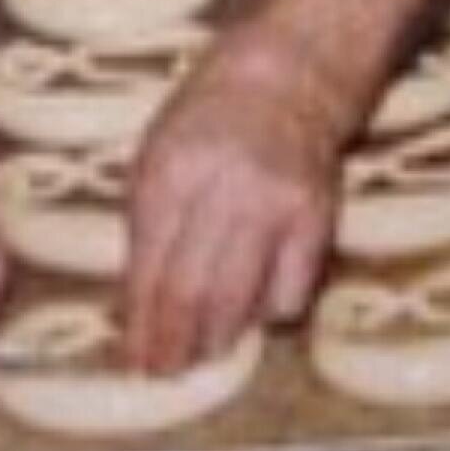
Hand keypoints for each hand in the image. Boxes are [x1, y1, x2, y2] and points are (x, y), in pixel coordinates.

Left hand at [123, 36, 353, 372]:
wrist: (290, 77)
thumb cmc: (209, 117)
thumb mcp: (156, 155)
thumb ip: (145, 227)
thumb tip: (136, 308)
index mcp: (171, 170)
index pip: (149, 268)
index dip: (139, 324)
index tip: (131, 360)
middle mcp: (224, 190)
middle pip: (191, 292)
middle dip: (173, 343)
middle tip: (162, 373)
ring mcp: (276, 206)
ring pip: (239, 301)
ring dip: (216, 340)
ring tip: (199, 356)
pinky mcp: (317, 220)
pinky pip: (289, 293)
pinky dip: (268, 314)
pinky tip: (253, 313)